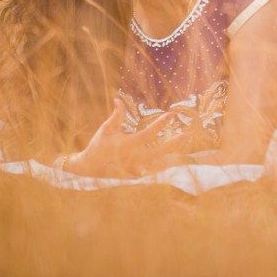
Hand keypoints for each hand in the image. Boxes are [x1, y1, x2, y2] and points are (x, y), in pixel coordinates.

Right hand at [67, 98, 193, 176]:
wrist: (90, 169)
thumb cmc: (98, 146)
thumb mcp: (106, 129)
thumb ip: (116, 116)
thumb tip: (119, 100)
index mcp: (128, 144)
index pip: (149, 133)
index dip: (161, 123)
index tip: (172, 114)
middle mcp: (134, 158)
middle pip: (159, 152)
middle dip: (173, 144)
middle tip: (186, 135)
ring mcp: (136, 169)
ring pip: (159, 165)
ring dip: (172, 158)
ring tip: (186, 153)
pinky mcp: (136, 176)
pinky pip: (154, 173)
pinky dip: (164, 169)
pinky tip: (175, 165)